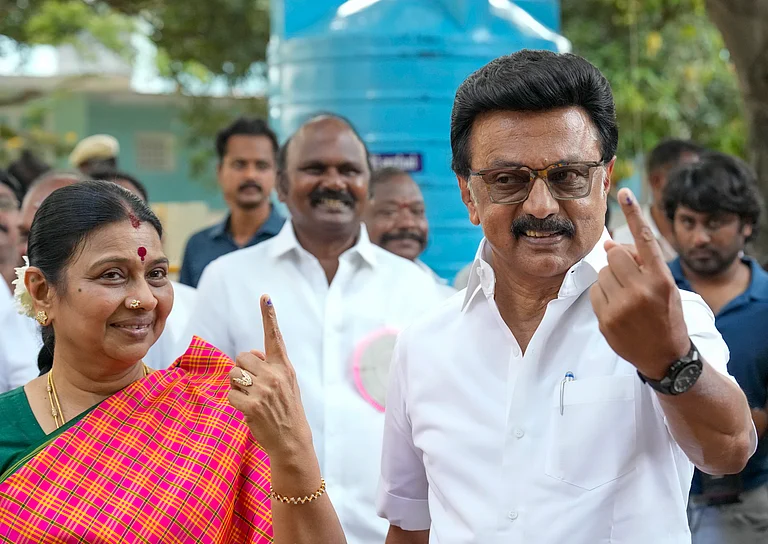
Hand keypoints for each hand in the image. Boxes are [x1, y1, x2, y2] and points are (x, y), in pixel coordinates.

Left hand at [228, 295, 312, 459]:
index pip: (275, 337)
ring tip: (252, 399)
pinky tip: (248, 410)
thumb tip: (249, 354)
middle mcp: (275, 374)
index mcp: (284, 366)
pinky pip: (230, 393)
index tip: (265, 297)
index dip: (269, 316)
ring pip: (233, 374)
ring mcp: (264, 389)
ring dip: (236, 386)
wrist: (292, 441)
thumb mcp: (287, 384)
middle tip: (253, 387)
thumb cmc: (286, 409)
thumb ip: (271, 366)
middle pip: (241, 358)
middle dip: (241, 370)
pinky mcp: (252, 404)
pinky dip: (234, 402)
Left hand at [590, 188, 690, 378]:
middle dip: (618, 262)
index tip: (625, 193)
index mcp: (661, 279)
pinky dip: (602, 296)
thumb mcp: (666, 287)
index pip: (645, 240)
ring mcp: (622, 306)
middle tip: (629, 278)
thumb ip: (642, 265)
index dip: (634, 215)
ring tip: (626, 298)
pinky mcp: (606, 319)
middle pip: (615, 256)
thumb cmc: (666, 316)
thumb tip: (608, 245)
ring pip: (602, 274)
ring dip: (610, 280)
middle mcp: (642, 291)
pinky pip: (595, 292)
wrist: (666, 357)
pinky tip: (618, 309)